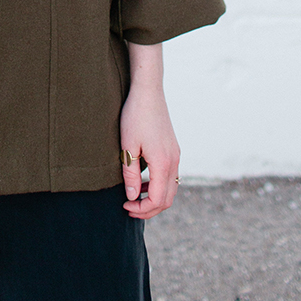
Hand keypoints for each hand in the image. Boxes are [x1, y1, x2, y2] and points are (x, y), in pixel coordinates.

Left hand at [119, 50, 179, 220]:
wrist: (148, 91)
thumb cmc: (134, 116)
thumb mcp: (127, 146)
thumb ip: (130, 174)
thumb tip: (132, 197)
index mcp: (163, 163)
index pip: (157, 200)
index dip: (141, 208)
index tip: (125, 206)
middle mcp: (174, 161)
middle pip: (167, 199)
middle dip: (149, 209)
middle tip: (129, 208)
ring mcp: (176, 155)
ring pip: (171, 188)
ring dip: (154, 198)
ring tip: (134, 196)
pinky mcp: (173, 149)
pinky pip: (170, 176)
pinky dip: (158, 185)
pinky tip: (142, 181)